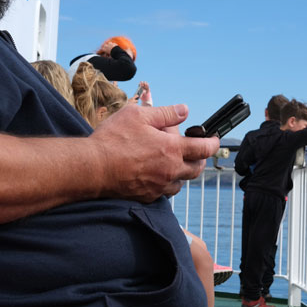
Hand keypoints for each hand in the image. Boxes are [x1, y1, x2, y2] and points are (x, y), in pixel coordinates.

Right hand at [91, 103, 218, 200]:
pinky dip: (167, 183)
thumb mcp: (139, 116)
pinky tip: (157, 174)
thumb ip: (166, 113)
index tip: (215, 140)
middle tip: (195, 151)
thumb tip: (184, 110)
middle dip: (200, 159)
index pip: (203, 148)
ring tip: (173, 162)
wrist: (92, 168)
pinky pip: (165, 192)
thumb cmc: (113, 140)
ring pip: (181, 182)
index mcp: (172, 149)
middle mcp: (170, 170)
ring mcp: (159, 186)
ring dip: (182, 172)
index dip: (213, 143)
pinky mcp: (147, 196)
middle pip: (197, 169)